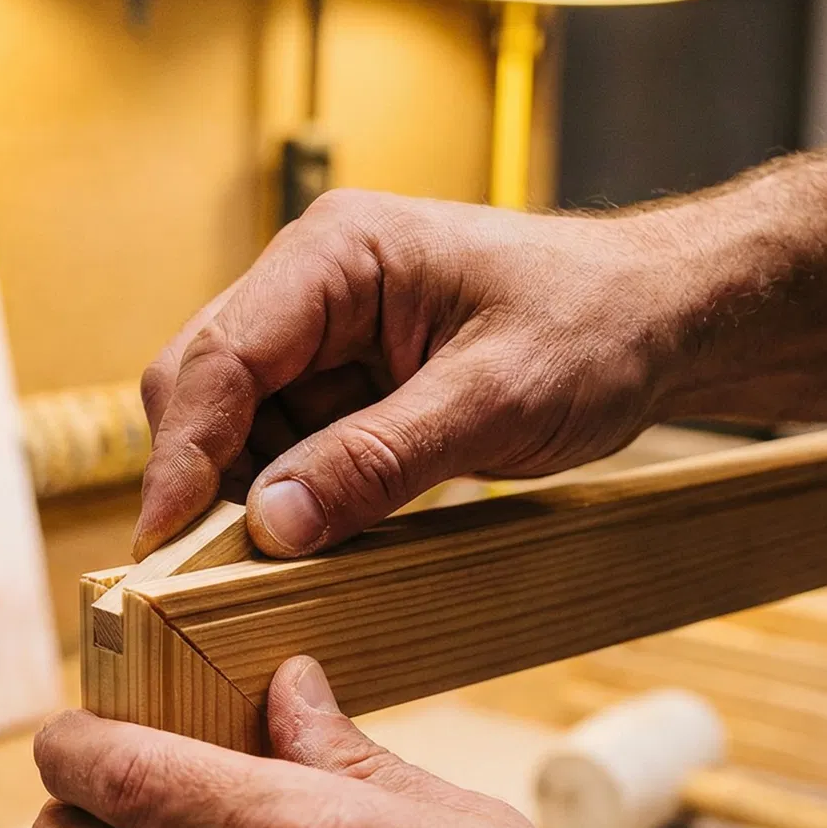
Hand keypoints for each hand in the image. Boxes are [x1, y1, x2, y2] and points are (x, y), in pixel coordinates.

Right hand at [135, 190, 689, 557]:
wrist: (663, 316)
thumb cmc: (597, 327)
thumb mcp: (493, 401)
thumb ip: (376, 460)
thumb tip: (271, 526)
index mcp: (335, 254)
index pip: (217, 358)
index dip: (182, 456)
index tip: (163, 544)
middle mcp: (310, 283)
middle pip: (203, 389)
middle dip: (206, 479)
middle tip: (215, 573)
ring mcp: (323, 332)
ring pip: (236, 426)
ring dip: (252, 495)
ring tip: (294, 559)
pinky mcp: (343, 377)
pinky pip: (284, 443)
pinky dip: (293, 495)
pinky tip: (326, 533)